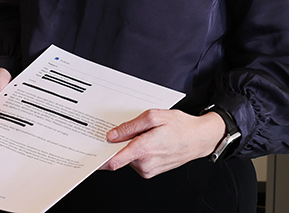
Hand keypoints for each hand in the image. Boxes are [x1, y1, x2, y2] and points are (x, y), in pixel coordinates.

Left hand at [101, 109, 225, 178]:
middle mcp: (145, 163)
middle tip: (121, 130)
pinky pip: (135, 161)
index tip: (89, 154)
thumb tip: (112, 136)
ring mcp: (149, 170)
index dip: (100, 158)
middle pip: (119, 156)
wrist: (199, 138)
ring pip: (127, 158)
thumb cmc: (179, 126)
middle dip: (116, 144)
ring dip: (128, 147)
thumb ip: (130, 127)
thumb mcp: (153, 116)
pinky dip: (135, 152)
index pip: (115, 160)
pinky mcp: (151, 171)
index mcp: (144, 149)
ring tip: (144, 133)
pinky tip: (146, 141)